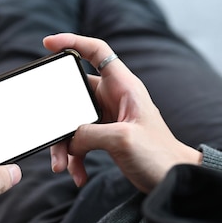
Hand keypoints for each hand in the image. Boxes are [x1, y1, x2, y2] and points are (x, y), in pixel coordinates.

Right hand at [44, 33, 201, 192]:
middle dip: (59, 118)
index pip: (97, 52)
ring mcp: (109, 119)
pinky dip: (75, 159)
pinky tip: (77, 175)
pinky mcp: (106, 138)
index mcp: (124, 87)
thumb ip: (89, 133)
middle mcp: (114, 98)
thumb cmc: (159, 155)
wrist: (173, 180)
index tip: (48, 44)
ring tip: (62, 167)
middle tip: (52, 138)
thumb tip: (69, 140)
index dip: (72, 42)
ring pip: (73, 123)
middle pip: (74, 95)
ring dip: (64, 146)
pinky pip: (80, 143)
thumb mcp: (122, 140)